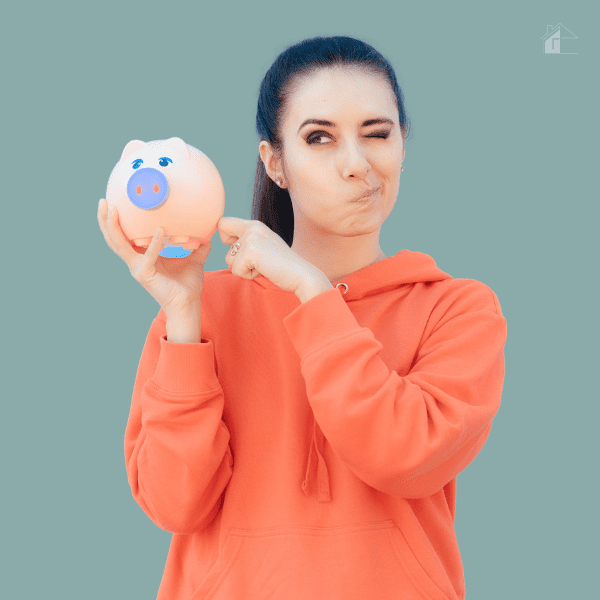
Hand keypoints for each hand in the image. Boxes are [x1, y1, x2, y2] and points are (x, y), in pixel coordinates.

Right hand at [97, 199, 212, 316]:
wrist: (189, 305)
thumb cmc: (188, 285)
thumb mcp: (194, 260)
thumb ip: (198, 246)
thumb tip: (208, 233)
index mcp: (143, 258)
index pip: (124, 238)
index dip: (116, 222)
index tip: (115, 203)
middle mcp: (136, 263)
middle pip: (113, 239)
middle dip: (105, 220)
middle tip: (104, 201)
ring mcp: (138, 269)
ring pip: (119, 245)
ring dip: (114, 227)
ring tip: (114, 209)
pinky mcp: (145, 275)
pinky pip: (148, 256)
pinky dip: (154, 243)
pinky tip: (161, 230)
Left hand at [217, 217, 327, 297]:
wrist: (300, 274)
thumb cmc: (281, 265)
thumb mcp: (263, 246)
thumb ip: (247, 241)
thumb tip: (227, 244)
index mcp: (254, 225)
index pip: (223, 223)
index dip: (226, 238)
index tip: (241, 249)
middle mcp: (252, 227)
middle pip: (222, 240)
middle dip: (235, 256)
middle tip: (257, 260)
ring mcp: (251, 238)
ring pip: (228, 259)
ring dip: (244, 268)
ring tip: (263, 266)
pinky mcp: (251, 252)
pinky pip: (236, 270)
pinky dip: (249, 275)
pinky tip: (264, 270)